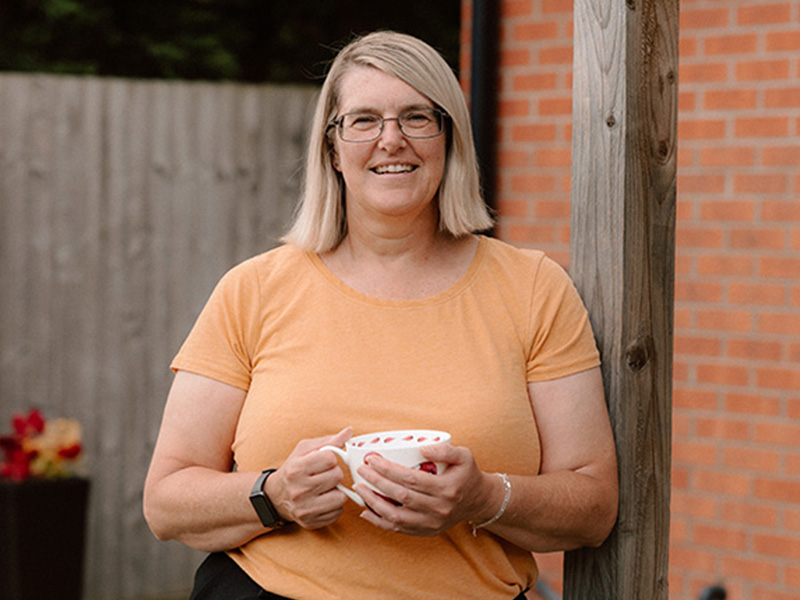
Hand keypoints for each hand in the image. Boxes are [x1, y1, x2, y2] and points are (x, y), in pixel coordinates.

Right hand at [265, 428, 351, 529]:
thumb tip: (349, 431)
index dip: (331, 458)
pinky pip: (338, 512)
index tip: (325, 462)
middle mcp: (300, 490)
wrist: (275, 497)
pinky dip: (334, 506)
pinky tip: (324, 500)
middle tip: (326, 475)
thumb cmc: (293, 469)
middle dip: (335, 474)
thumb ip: (328, 441)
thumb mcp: (304, 450)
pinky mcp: (311, 522)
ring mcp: (305, 509)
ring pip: (341, 497)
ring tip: (326, 488)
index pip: (330, 459)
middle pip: (337, 477)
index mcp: (297, 469)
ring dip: (337, 491)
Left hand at [355, 443, 494, 536]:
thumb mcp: (464, 455)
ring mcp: (431, 523)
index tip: (372, 459)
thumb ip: (444, 449)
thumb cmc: (467, 474)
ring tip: (359, 489)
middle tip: (361, 470)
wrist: (479, 501)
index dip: (388, 469)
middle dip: (376, 482)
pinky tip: (366, 511)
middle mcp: (438, 508)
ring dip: (374, 502)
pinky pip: (398, 529)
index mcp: (446, 488)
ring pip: (396, 516)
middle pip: (400, 496)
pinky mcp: (426, 531)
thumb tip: (421, 448)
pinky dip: (379, 521)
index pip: (410, 478)